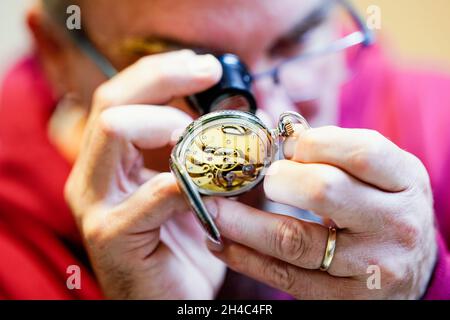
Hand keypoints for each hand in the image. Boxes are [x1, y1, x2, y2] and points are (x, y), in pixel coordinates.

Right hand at [65, 50, 225, 298]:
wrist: (176, 302)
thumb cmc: (190, 243)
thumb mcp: (204, 186)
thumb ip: (215, 150)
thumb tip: (246, 108)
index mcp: (113, 160)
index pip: (124, 95)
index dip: (164, 71)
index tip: (209, 66)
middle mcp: (94, 175)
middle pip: (113, 101)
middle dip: (164, 79)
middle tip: (209, 74)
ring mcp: (96, 204)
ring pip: (115, 129)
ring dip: (168, 122)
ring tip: (202, 136)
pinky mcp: (112, 235)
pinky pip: (153, 191)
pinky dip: (189, 180)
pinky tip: (216, 186)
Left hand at [206, 126, 436, 298]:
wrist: (413, 269)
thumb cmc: (386, 208)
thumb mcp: (380, 173)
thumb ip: (336, 151)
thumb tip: (280, 133)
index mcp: (404, 182)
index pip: (357, 151)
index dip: (311, 144)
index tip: (287, 148)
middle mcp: (393, 224)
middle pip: (322, 190)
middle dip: (279, 179)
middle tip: (263, 178)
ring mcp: (369, 266)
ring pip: (293, 240)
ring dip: (242, 222)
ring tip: (212, 209)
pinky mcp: (342, 298)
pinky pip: (284, 277)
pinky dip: (245, 258)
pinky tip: (221, 243)